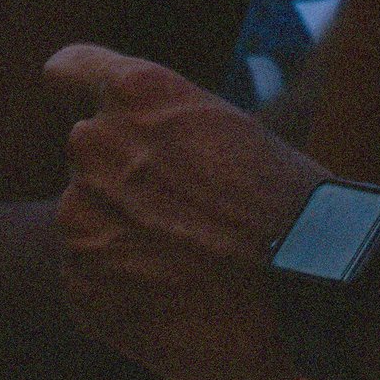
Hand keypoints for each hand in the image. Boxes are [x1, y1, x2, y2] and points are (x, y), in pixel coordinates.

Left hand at [45, 43, 324, 379]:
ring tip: (191, 271)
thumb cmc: (294, 213)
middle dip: (121, 183)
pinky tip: (177, 307)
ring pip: (87, 225)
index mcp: (137, 93)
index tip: (85, 109)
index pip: (67, 72)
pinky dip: (123, 295)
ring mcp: (80, 221)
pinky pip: (90, 285)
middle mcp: (94, 146)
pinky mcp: (80, 288)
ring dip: (123, 242)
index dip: (77, 93)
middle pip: (87, 158)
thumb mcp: (233, 135)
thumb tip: (137, 158)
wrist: (313, 295)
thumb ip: (165, 134)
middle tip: (184, 221)